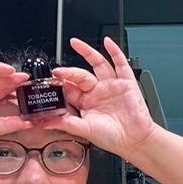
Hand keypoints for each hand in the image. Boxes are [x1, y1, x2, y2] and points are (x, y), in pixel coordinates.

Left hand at [49, 37, 155, 155]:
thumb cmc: (113, 137)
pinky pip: (120, 64)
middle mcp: (97, 91)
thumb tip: (46, 122)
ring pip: (97, 64)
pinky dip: (115, 52)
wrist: (135, 140)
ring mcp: (111, 85)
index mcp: (86, 102)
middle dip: (68, 72)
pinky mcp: (126, 83)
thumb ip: (67, 124)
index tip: (49, 82)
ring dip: (87, 52)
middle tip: (58, 71)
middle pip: (80, 75)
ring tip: (75, 44)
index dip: (59, 84)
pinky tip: (108, 43)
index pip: (69, 89)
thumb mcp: (85, 130)